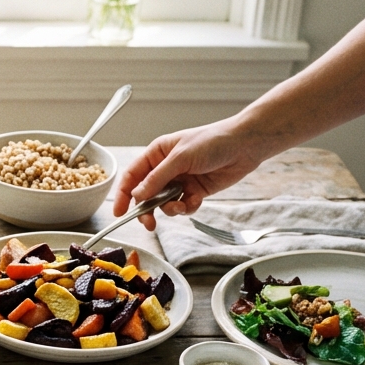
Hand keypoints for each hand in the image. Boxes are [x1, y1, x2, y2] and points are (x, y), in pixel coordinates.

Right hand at [112, 121, 266, 231]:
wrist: (245, 146)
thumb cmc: (212, 141)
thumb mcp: (180, 158)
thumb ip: (157, 178)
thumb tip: (137, 195)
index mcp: (156, 154)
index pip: (132, 176)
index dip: (123, 195)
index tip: (119, 212)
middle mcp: (164, 169)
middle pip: (146, 194)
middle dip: (147, 209)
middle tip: (149, 223)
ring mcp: (179, 181)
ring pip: (164, 203)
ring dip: (170, 208)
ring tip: (181, 206)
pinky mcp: (194, 191)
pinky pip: (183, 206)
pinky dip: (187, 207)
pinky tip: (197, 199)